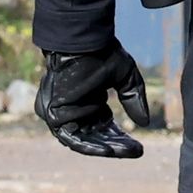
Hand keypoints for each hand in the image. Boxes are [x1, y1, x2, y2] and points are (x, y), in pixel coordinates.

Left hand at [34, 47, 159, 159]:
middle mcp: (73, 110)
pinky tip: (104, 141)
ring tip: (118, 151)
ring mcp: (59, 112)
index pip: (104, 130)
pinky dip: (84, 137)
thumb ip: (133, 99)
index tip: (138, 149)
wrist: (81, 40)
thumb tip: (143, 123)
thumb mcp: (125, 78)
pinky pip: (67, 132)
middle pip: (93, 138)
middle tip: (135, 152)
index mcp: (89, 104)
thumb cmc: (101, 53)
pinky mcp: (49, 112)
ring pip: (79, 140)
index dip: (121, 141)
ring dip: (100, 147)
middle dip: (114, 147)